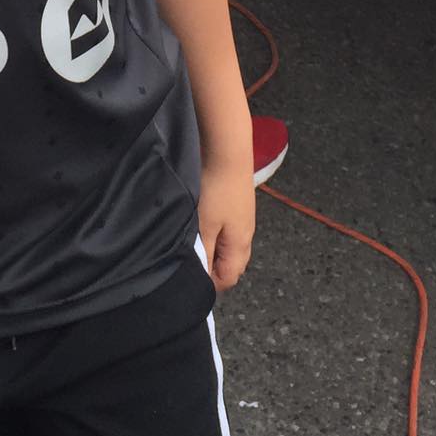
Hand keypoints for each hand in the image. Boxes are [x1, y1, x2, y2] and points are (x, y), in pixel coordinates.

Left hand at [200, 157, 255, 293]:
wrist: (228, 153)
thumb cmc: (217, 190)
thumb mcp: (205, 227)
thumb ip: (205, 255)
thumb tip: (204, 278)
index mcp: (240, 246)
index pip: (228, 279)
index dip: (209, 282)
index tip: (189, 273)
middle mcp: (246, 236)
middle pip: (231, 265)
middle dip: (211, 267)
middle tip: (190, 255)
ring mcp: (244, 221)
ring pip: (228, 247)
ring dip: (212, 248)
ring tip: (195, 237)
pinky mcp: (238, 208)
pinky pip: (228, 231)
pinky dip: (215, 233)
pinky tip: (203, 222)